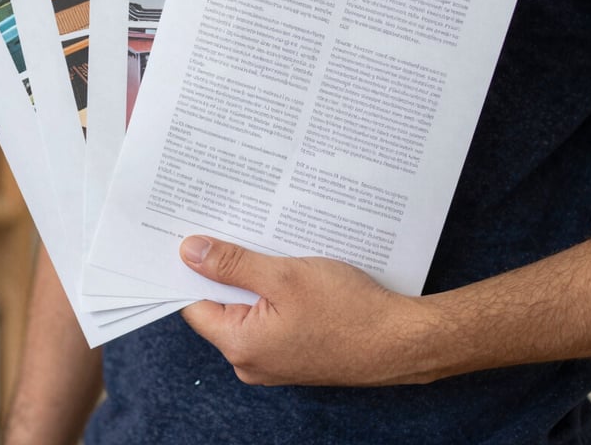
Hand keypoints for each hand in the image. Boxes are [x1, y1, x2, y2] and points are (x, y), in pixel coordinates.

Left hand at [179, 235, 437, 386]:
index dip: (192, 269)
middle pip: (220, 306)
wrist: (401, 341)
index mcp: (240, 345)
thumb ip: (232, 264)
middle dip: (225, 269)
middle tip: (230, 230)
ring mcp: (273, 360)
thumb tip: (189, 251)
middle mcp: (250, 361)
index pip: (194, 304)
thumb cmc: (347, 310)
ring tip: (263, 245)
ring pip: (248, 309)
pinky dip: (272, 293)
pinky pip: (269, 318)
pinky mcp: (293, 353)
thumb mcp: (284, 276)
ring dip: (252, 278)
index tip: (192, 236)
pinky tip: (286, 268)